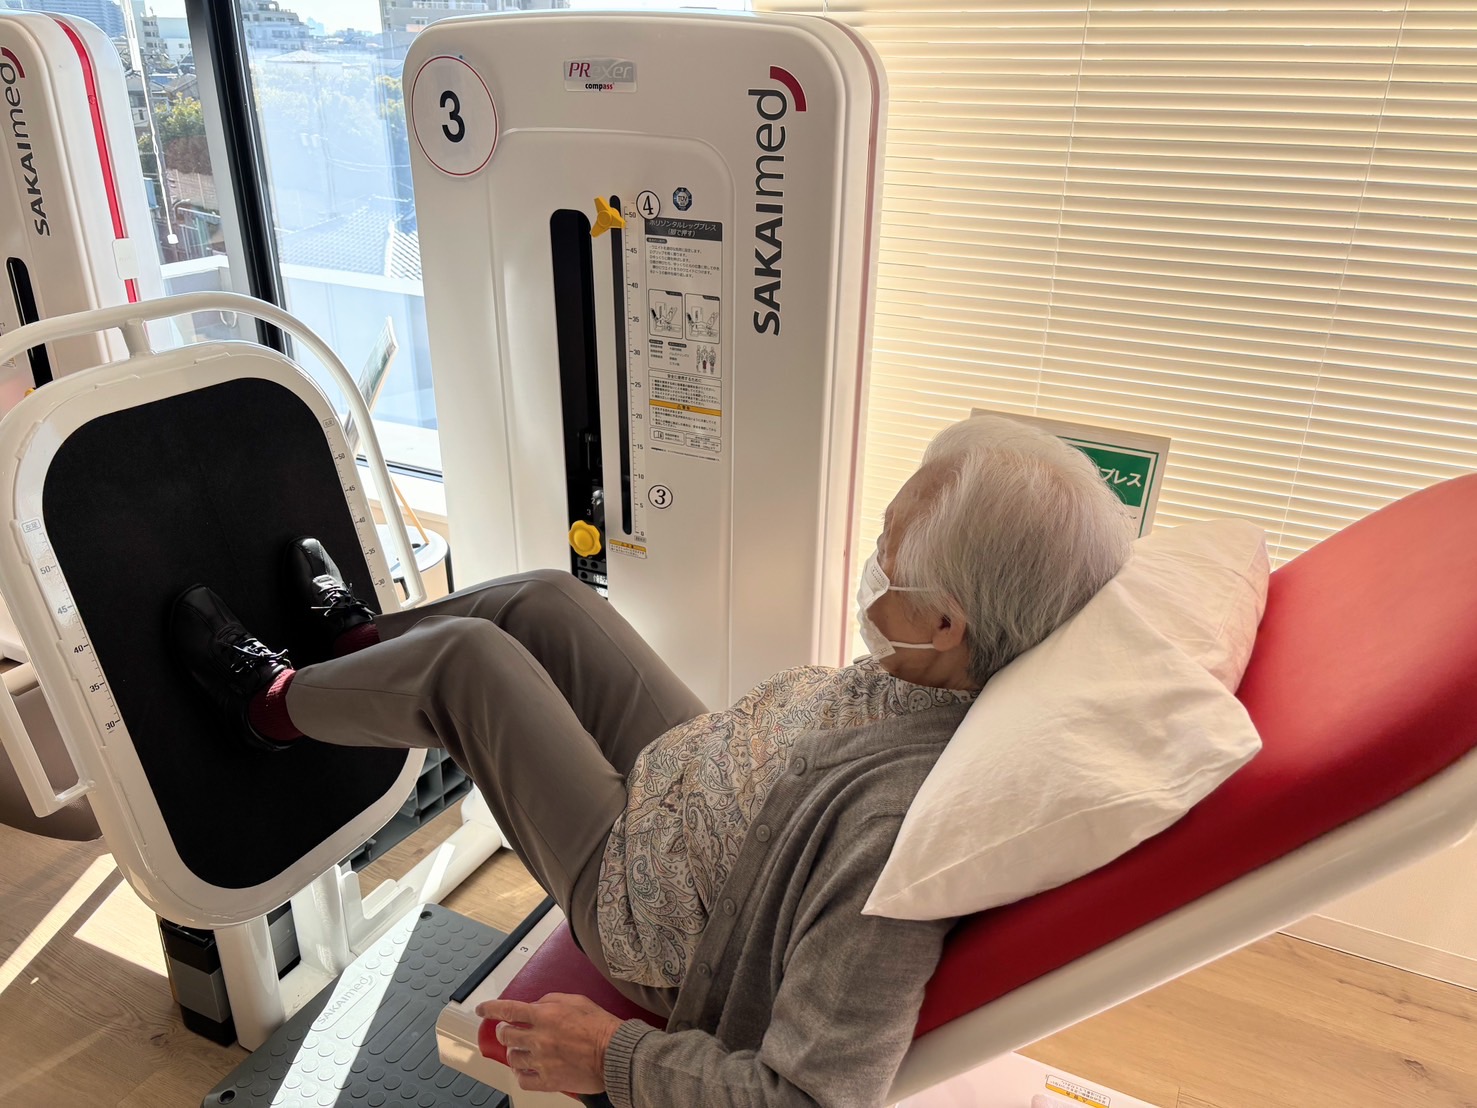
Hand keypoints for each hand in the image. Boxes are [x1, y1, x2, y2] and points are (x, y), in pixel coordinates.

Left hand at [476, 993, 624, 1094]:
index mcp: (545, 1015)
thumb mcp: (576, 1000)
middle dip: (504, 1031)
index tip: (483, 1009)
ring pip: (512, 1057)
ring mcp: (542, 1060)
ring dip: (514, 1052)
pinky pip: (523, 1080)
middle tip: (508, 1031)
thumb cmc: (600, 1026)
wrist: (615, 1053)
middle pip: (506, 1034)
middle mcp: (539, 1037)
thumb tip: (536, 1005)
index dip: (491, 1009)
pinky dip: (521, 1074)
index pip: (508, 1009)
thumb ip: (551, 1000)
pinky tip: (526, 1070)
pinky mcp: (548, 1080)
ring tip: (522, 1050)